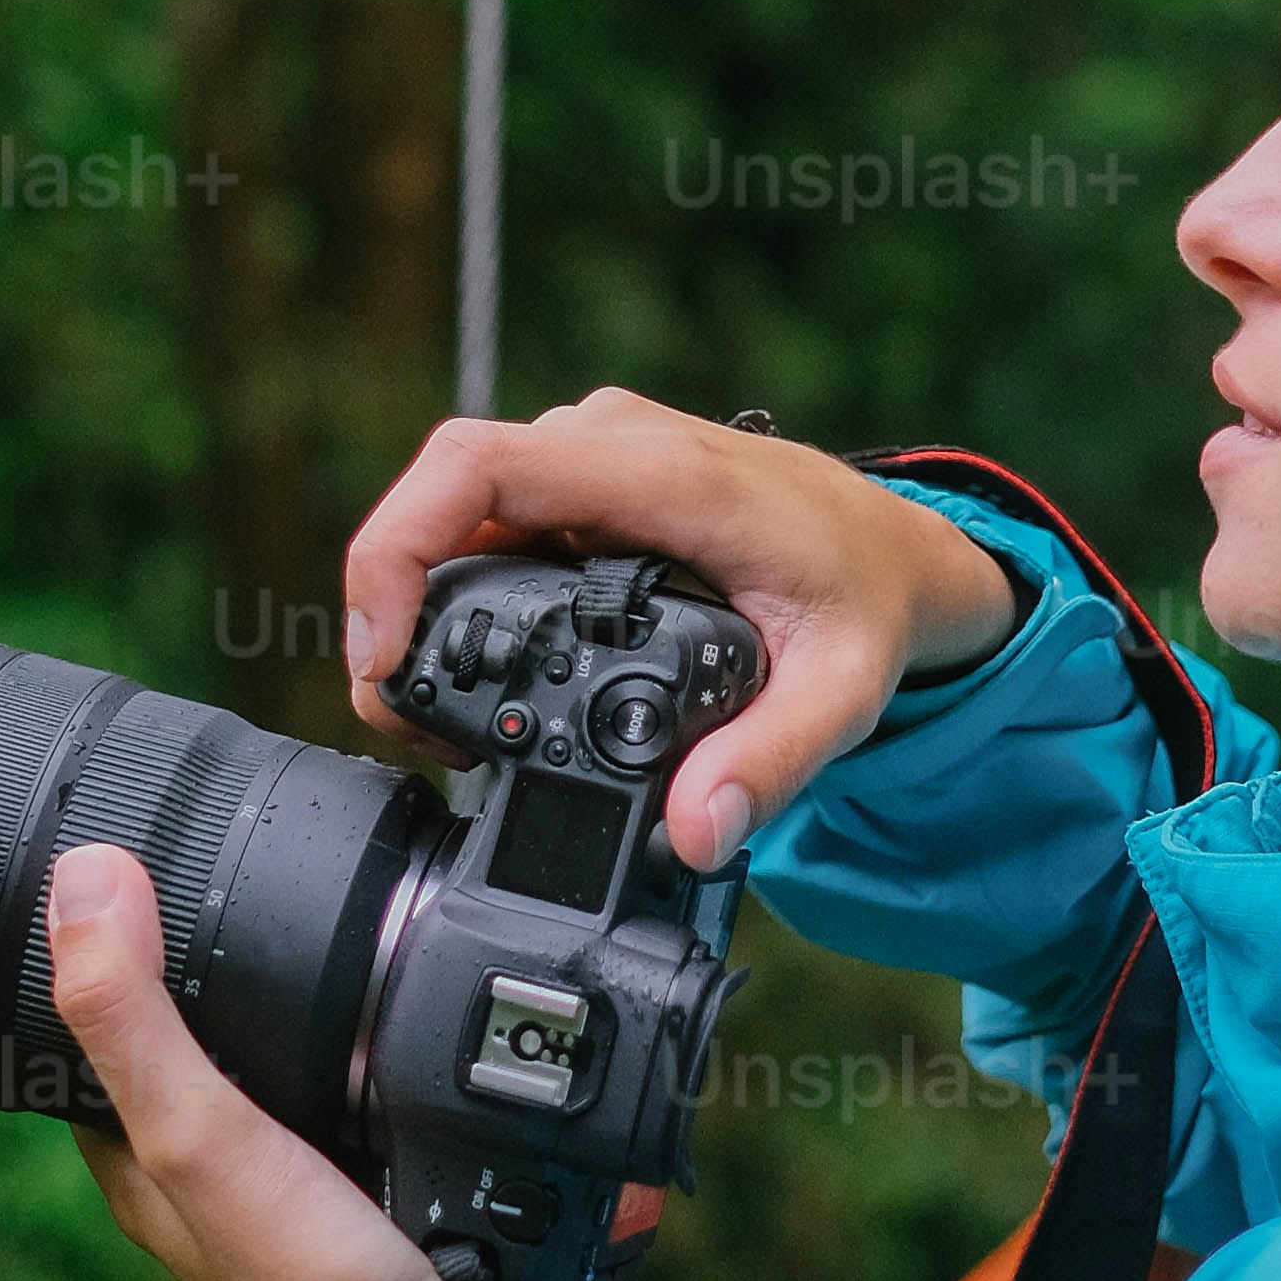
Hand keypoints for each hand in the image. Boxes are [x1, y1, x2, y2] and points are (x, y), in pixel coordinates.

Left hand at [47, 842, 574, 1280]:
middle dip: (221, 968)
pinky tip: (422, 1018)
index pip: (95, 1038)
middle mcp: (219, 1176)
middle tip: (241, 870)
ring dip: (318, 1009)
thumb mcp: (202, 1136)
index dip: (102, 955)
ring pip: (293, 1069)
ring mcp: (308, 1188)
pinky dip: (389, 1054)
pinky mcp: (389, 1192)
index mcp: (150, 1164)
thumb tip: (82, 880)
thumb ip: (137, 1019)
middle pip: (203, 1044)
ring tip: (337, 923)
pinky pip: (376, 1098)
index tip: (122, 869)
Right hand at [341, 386, 1023, 870]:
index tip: (385, 653)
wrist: (896, 549)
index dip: (397, 546)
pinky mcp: (584, 487)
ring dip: (423, 607)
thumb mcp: (842, 690)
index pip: (480, 463)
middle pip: (445, 495)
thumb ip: (770, 761)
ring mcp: (592, 461)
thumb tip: (692, 833)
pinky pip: (490, 523)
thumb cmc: (868, 599)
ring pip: (459, 513)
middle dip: (395, 607)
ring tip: (442, 720)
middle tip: (409, 723)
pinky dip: (460, 597)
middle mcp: (611, 447)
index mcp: (661, 474)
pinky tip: (472, 678)